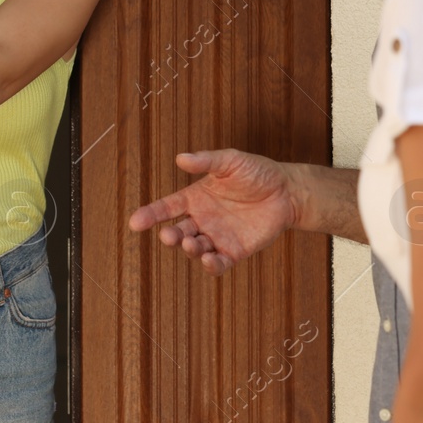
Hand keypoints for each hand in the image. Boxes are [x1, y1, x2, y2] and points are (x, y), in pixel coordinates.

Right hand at [128, 149, 300, 275]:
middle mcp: (202, 219)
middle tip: (169, 235)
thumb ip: (206, 161)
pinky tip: (209, 260)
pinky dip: (210, 265)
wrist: (287, 191)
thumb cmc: (257, 173)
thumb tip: (181, 158)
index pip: (167, 208)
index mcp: (195, 198)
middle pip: (178, 231)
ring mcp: (217, 237)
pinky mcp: (234, 251)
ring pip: (194, 249)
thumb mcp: (231, 161)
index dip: (150, 214)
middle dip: (171, 236)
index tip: (135, 222)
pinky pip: (217, 263)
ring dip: (189, 249)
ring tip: (192, 243)